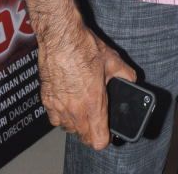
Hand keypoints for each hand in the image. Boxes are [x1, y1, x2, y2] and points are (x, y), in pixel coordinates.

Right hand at [25, 0, 136, 149]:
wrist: (60, 36)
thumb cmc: (84, 47)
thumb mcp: (112, 60)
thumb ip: (125, 74)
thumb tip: (132, 80)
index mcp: (92, 104)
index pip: (98, 141)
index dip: (105, 138)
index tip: (107, 130)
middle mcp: (73, 110)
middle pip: (83, 137)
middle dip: (91, 130)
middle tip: (97, 116)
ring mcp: (57, 106)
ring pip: (68, 128)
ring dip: (76, 123)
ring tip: (82, 106)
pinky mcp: (45, 98)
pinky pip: (54, 116)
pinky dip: (61, 113)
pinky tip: (67, 99)